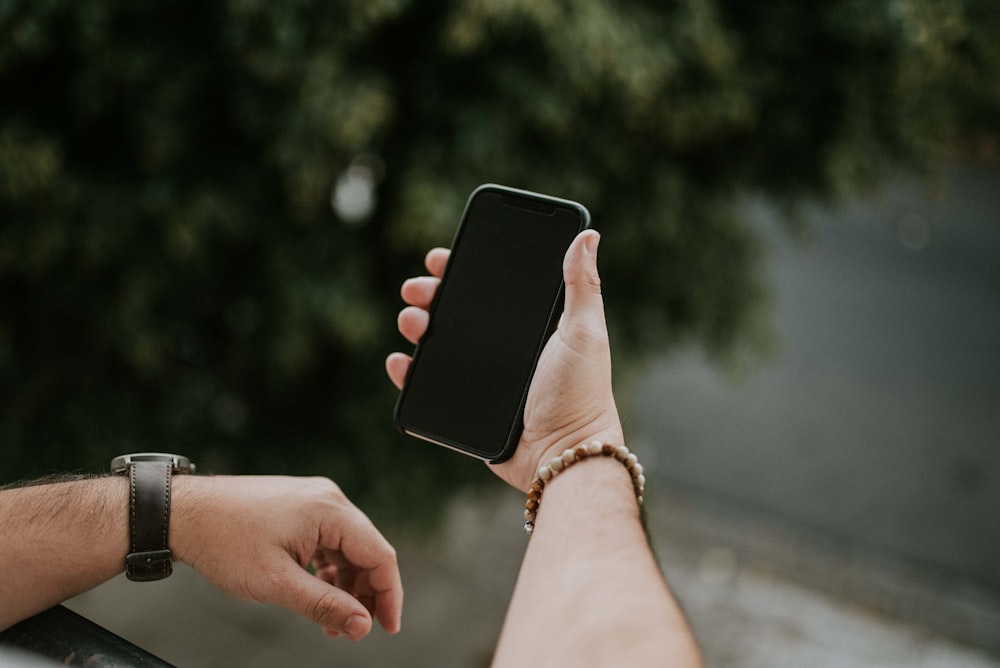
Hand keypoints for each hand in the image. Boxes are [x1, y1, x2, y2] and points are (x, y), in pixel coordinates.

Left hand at [170, 475, 401, 639]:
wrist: (184, 513)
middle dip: (366, 594)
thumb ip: (325, 605)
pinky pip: (329, 541)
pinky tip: (319, 594)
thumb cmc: (223, 540)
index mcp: (329, 511)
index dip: (389, 595)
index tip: (387, 627)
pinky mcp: (300, 508)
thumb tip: (362, 625)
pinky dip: (329, 571)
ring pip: (348, 549)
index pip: (380, 555)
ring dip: (346, 586)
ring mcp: (314, 501)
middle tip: (355, 629)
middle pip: (367, 551)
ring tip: (333, 620)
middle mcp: (328, 500)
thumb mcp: (277, 583)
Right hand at [387, 229, 623, 491]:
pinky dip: (410, 371)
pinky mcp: (469, 405)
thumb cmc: (582, 394)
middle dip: (431, 293)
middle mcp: (506, 347)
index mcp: (533, 324)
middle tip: (416, 288)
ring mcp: (485, 376)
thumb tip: (587, 234)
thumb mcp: (584, 332)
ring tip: (410, 320)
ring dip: (416, 325)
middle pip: (458, 310)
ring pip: (440, 343)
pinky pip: (430, 384)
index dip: (465, 268)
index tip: (441, 257)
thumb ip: (582, 285)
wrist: (562, 456)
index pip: (493, 286)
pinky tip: (400, 361)